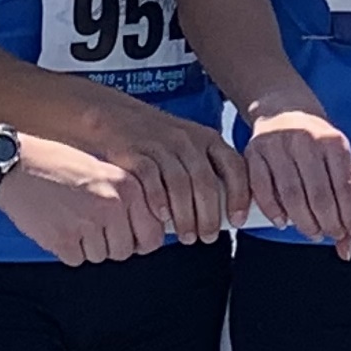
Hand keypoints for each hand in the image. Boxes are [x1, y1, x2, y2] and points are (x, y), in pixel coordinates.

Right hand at [0, 135, 162, 266]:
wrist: (17, 164)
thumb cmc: (59, 165)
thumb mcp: (105, 171)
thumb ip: (129, 199)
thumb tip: (149, 231)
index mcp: (128, 187)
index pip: (154, 236)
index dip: (141, 242)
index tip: (129, 238)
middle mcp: (112, 206)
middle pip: (124, 251)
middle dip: (110, 245)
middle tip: (91, 226)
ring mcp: (87, 224)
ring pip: (99, 256)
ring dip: (86, 246)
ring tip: (70, 218)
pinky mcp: (63, 239)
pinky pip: (75, 260)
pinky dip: (67, 249)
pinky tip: (57, 225)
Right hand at [78, 93, 248, 243]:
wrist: (110, 114)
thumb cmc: (152, 138)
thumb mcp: (186, 144)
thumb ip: (204, 168)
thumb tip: (223, 207)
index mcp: (206, 138)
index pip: (234, 167)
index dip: (239, 195)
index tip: (238, 220)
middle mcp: (187, 140)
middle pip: (206, 182)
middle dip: (210, 215)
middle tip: (208, 237)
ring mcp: (161, 145)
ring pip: (181, 185)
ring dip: (186, 216)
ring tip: (187, 236)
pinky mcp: (136, 151)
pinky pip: (151, 180)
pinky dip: (159, 201)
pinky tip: (161, 218)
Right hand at [240, 106, 350, 255]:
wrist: (283, 108)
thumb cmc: (316, 142)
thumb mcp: (336, 157)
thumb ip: (344, 197)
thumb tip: (348, 248)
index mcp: (332, 141)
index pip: (346, 186)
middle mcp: (305, 141)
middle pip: (319, 195)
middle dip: (328, 223)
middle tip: (331, 235)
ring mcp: (277, 146)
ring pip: (291, 195)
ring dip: (304, 222)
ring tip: (313, 232)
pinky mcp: (254, 153)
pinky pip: (262, 190)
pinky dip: (273, 211)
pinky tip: (283, 222)